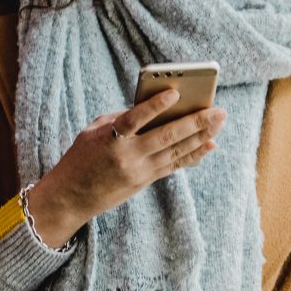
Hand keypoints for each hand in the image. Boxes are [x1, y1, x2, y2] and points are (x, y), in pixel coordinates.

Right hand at [23, 89, 226, 246]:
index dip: (155, 106)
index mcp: (110, 139)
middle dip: (195, 123)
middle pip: (166, 137)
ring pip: (176, 152)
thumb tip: (156, 109)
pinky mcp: (145, 181)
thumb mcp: (93, 132)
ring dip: (201, 137)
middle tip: (218, 111)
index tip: (175, 93)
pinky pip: (174, 165)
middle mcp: (127, 156)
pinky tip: (208, 145)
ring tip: (219, 123)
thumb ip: (121, 119)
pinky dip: (193, 155)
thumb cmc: (81, 156)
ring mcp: (139, 171)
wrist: (71, 196)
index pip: (135, 119)